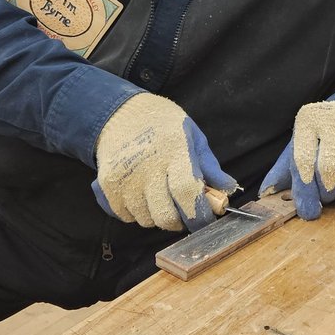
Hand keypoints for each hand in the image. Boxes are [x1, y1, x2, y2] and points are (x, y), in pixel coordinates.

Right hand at [92, 93, 237, 231]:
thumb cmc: (163, 125)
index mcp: (174, 151)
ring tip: (161, 196)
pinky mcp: (107, 185)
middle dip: (179, 221)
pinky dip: (137, 213)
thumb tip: (228, 192)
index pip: (186, 192)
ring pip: (146, 220)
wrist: (120, 113)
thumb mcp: (193, 136)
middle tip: (184, 211)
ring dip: (157, 216)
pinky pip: (126, 216)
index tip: (206, 220)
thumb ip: (210, 166)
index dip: (198, 214)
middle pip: (165, 215)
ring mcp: (124, 178)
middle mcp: (147, 167)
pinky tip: (142, 194)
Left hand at [259, 100, 334, 219]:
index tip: (310, 212)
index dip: (306, 192)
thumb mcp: (300, 148)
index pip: (304, 161)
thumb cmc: (323, 138)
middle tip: (329, 198)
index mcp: (308, 120)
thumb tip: (266, 194)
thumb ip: (284, 171)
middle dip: (328, 193)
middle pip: (330, 168)